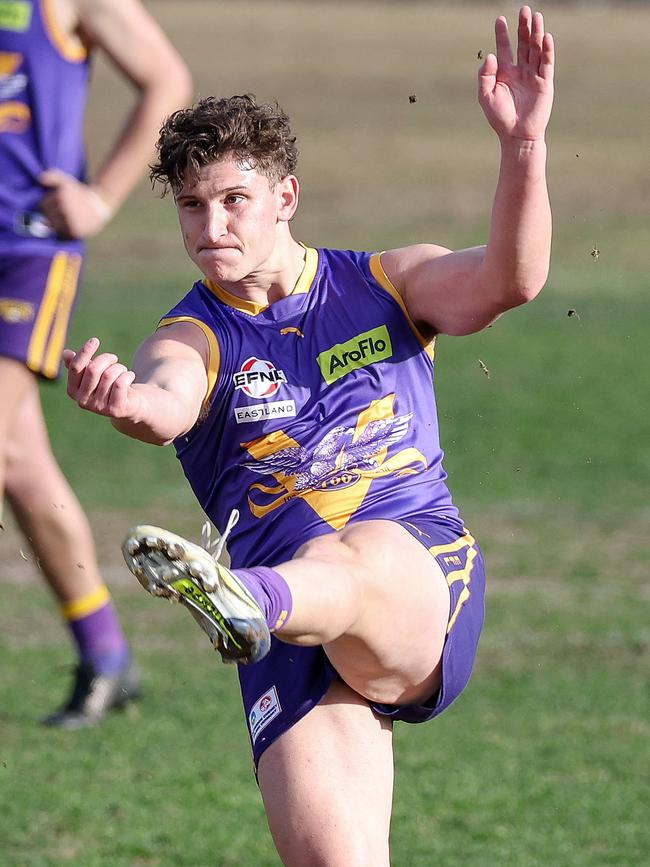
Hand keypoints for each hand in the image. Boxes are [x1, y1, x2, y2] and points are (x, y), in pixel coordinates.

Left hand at [39, 170, 113, 238]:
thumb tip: (41, 179)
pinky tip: (70, 225)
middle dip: (51, 215)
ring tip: (65, 219)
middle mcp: (65, 210)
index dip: (48, 205)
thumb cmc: (80, 192)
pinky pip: (62, 234)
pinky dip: (64, 232)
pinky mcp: (76, 232)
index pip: (43, 206)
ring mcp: (70, 222)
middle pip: (47, 217)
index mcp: (61, 197)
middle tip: (61, 212)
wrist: (100, 204)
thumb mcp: (67, 180)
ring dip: (57, 224)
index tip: (56, 204)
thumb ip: (53, 176)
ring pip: (54, 227)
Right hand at [64, 337, 139, 419]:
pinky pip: (120, 383)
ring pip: (109, 375)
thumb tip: (66, 353)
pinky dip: (128, 375)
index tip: (95, 340)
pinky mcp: (114, 410)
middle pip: (93, 369)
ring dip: (119, 367)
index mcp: (73, 390)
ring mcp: (98, 407)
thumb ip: (78, 364)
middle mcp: (82, 401)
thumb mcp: (92, 373)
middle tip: (114, 358)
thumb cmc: (108, 384)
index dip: (85, 352)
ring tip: (122, 370)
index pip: (75, 367)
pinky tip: (130, 376)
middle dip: (106, 358)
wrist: (130, 404)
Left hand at [478, 6, 553, 142]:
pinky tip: (546, 37)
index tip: (500, 19)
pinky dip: (546, 49)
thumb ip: (485, 76)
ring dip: (536, 33)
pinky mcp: (545, 82)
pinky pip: (546, 62)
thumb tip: (491, 55)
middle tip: (523, 10)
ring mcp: (533, 75)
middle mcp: (520, 71)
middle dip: (523, 27)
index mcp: (504, 73)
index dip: (502, 34)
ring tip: (536, 16)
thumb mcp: (486, 97)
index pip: (504, 48)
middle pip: (522, 43)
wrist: (517, 135)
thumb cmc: (500, 118)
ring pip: (535, 49)